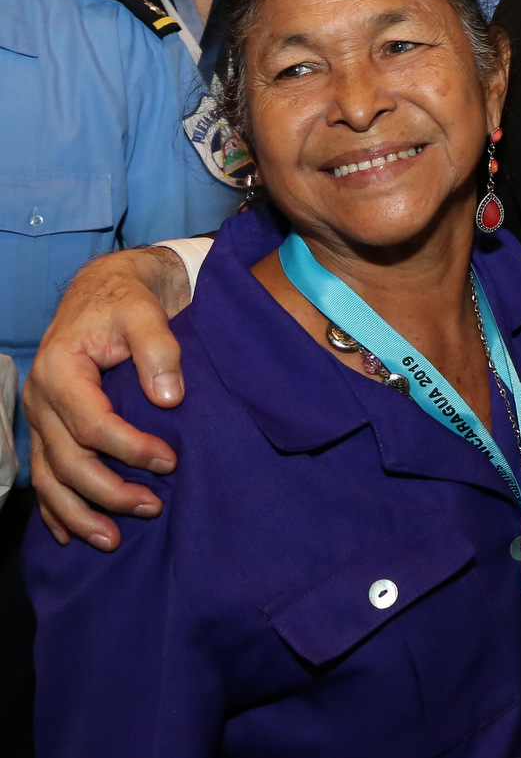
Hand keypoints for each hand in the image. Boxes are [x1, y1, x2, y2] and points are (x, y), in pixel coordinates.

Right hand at [22, 246, 190, 549]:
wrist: (105, 291)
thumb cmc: (127, 301)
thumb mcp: (146, 311)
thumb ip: (159, 349)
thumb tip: (169, 399)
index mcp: (61, 370)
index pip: (91, 424)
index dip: (129, 449)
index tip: (170, 461)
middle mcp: (41, 398)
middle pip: (68, 460)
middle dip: (108, 492)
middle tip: (153, 507)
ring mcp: (40, 416)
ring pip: (50, 477)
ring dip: (80, 513)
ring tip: (114, 539)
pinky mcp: (47, 427)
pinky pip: (44, 475)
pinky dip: (55, 509)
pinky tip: (71, 535)